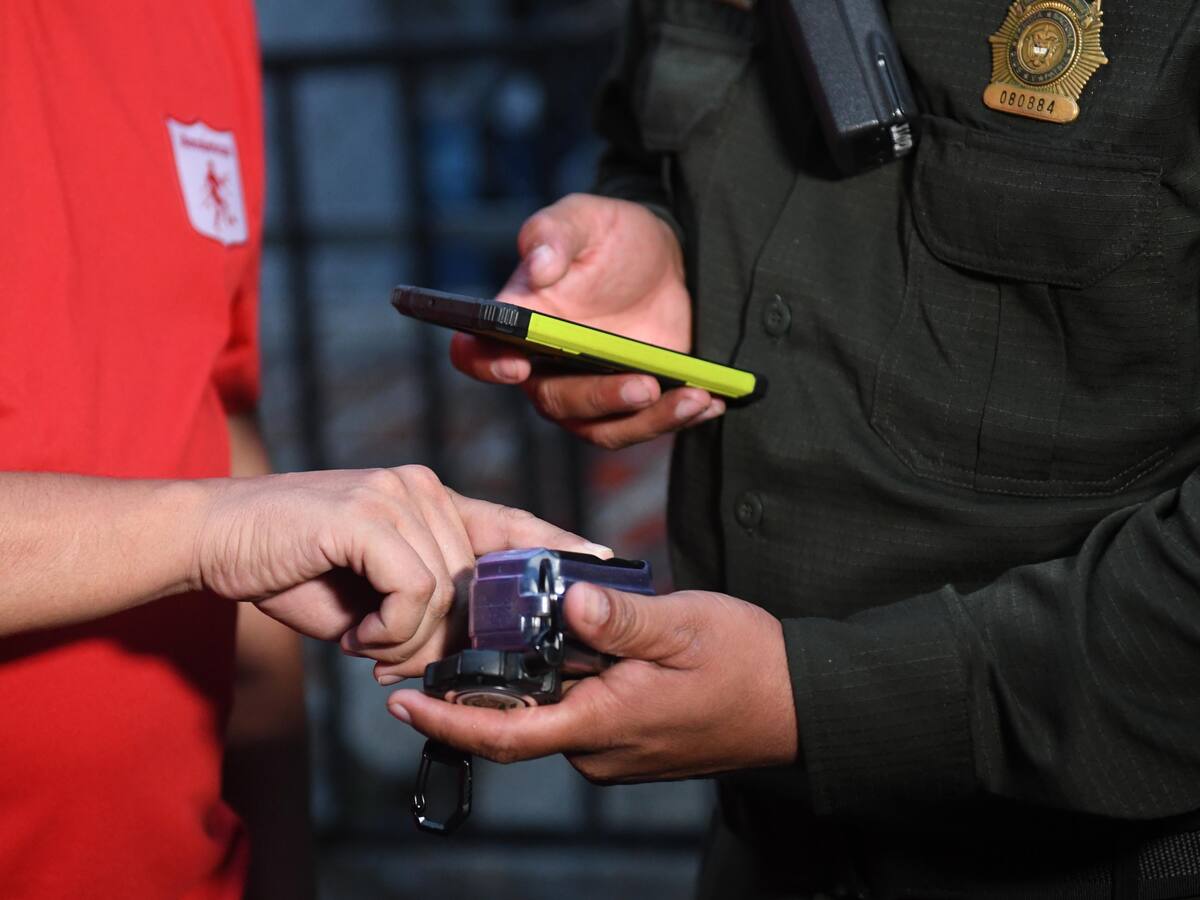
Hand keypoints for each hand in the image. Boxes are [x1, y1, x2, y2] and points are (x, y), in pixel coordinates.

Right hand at [194, 466, 607, 681]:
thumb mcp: (368, 594)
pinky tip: (355, 632)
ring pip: (448, 591)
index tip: (603, 558)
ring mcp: (396, 496)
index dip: (558, 542)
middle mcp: (422, 489)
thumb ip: (417, 608)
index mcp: (429, 500)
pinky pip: (414, 590)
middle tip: (391, 655)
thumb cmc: (290, 566)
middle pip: (477, 580)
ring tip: (364, 640)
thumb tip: (451, 647)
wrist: (213, 538)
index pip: (510, 521)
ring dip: (407, 639)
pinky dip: (389, 629)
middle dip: (444, 637)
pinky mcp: (367, 515)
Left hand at [386, 583, 797, 781]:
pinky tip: (556, 644)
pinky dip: (553, 684)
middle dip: (477, 689)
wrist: (798, 705)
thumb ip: (621, 618)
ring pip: (547, 714)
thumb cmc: (746, 664)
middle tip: (442, 643)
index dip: (446, 723)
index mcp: (602, 723)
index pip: (505, 736)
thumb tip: (567, 600)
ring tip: (498, 631)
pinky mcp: (630, 740)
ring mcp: (615, 749)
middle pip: (517, 722)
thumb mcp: (684, 626)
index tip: (400, 706)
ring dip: (519, 682)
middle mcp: (599, 748)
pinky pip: (575, 714)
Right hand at [451, 193, 725, 448]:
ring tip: (694, 397)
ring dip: (648, 420)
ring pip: (603, 428)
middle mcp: (544, 368)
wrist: (668, 256)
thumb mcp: (585, 219)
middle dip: (599, 398)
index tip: (517, 364)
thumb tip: (536, 265)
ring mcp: (588, 392)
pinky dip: (678, 418)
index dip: (487, 364)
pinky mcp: (630, 405)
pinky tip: (710, 400)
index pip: (479, 353)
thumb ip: (554, 234)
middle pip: (555, 401)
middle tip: (643, 384)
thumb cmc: (611, 235)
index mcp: (518, 322)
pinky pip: (645, 426)